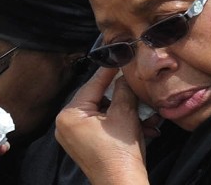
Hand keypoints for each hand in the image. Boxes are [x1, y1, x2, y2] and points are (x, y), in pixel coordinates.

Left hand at [55, 67, 149, 184]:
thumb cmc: (120, 154)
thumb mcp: (124, 114)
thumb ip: (122, 89)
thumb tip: (122, 74)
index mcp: (69, 115)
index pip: (92, 84)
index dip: (110, 71)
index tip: (119, 57)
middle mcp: (66, 124)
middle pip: (97, 98)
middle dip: (121, 95)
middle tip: (134, 85)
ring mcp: (74, 136)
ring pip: (103, 112)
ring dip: (125, 111)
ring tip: (144, 110)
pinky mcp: (85, 145)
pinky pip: (103, 125)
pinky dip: (120, 123)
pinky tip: (141, 124)